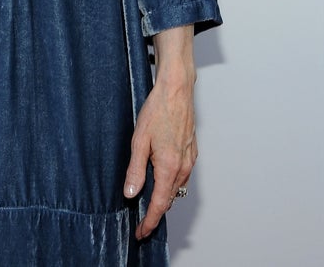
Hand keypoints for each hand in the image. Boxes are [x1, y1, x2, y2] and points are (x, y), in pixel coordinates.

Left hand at [123, 25, 196, 240]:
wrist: (176, 90)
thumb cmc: (158, 110)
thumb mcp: (139, 140)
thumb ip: (135, 170)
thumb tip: (131, 193)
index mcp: (169, 167)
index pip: (159, 204)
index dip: (149, 221)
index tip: (141, 232)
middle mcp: (183, 167)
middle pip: (169, 200)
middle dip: (155, 213)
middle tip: (141, 222)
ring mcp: (190, 160)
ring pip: (177, 189)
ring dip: (164, 198)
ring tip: (149, 203)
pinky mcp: (192, 152)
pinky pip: (182, 176)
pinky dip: (172, 184)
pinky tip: (162, 179)